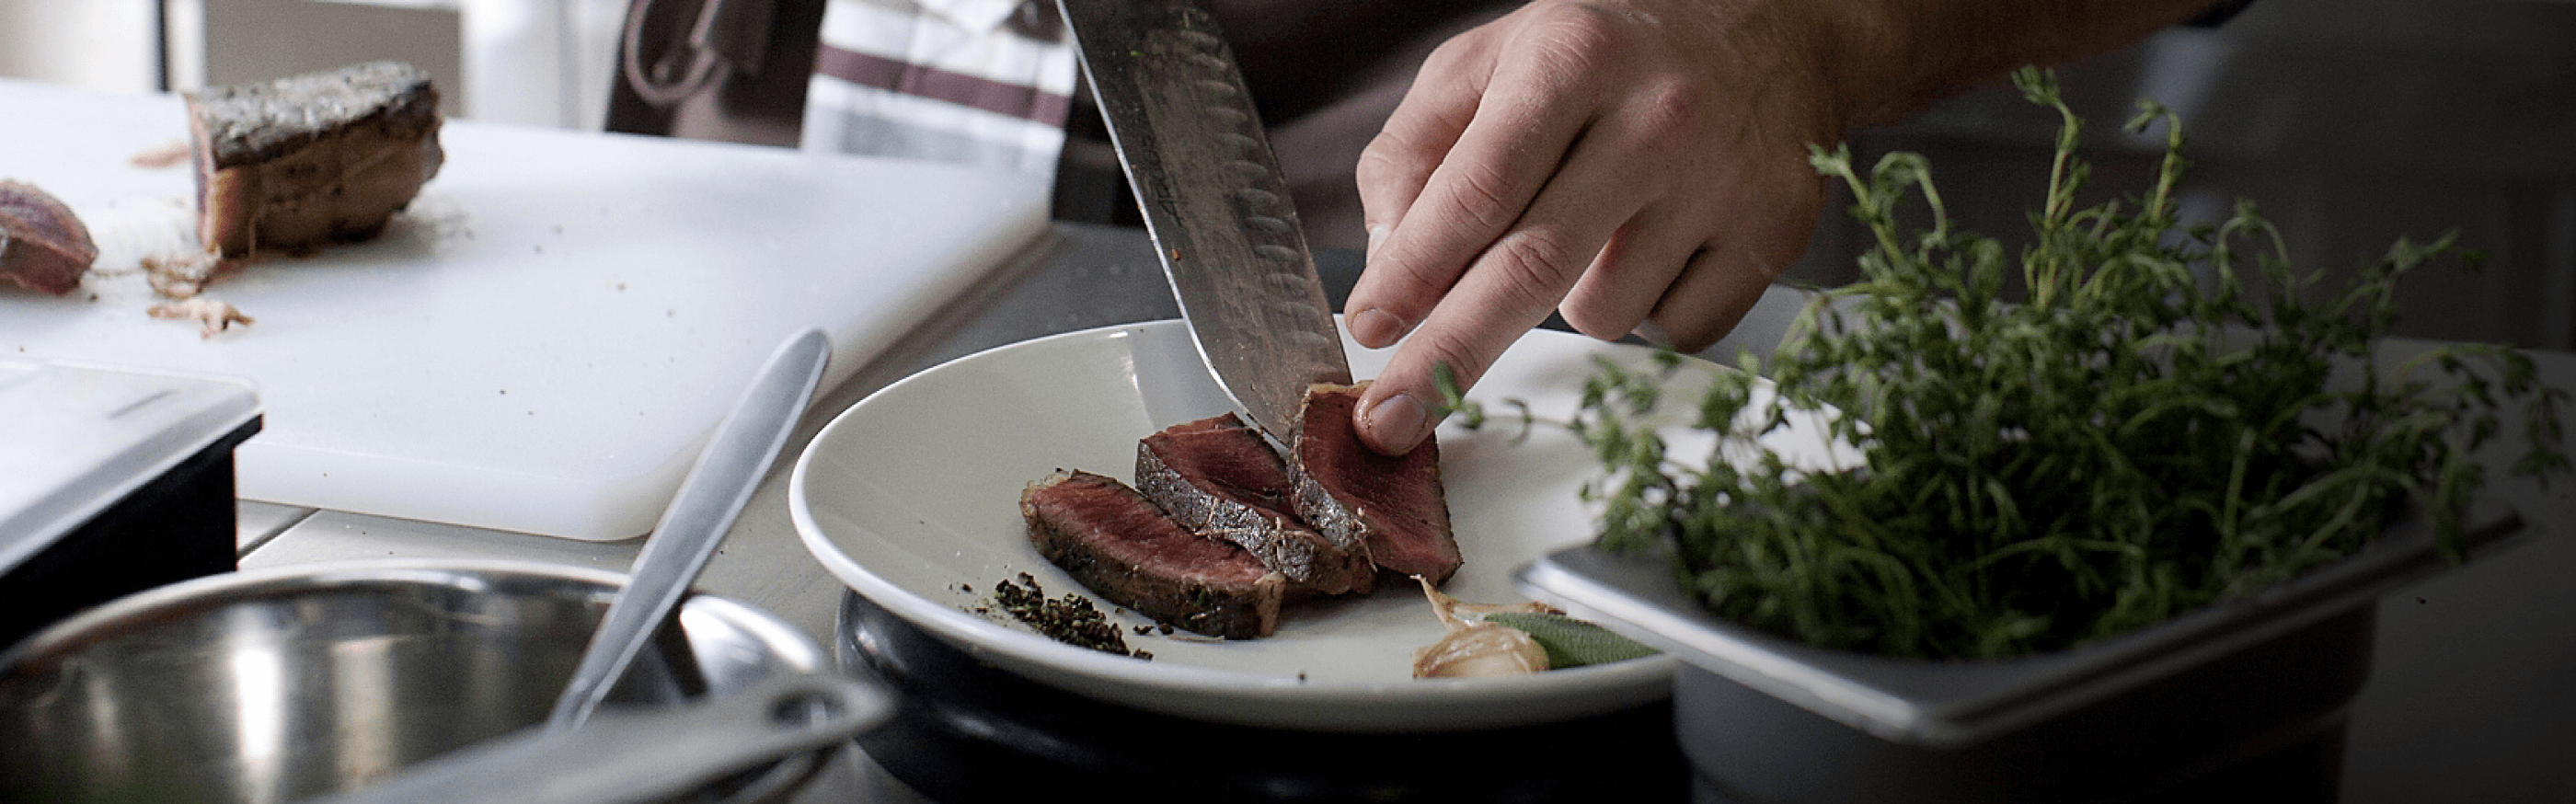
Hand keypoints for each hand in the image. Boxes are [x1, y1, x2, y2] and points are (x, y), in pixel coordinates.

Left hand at [1342, 0, 1845, 453]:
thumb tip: (1389, 261)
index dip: (1413, 272)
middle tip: (1392, 419)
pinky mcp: (1774, 231)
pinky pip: (1674, 329)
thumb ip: (1416, 150)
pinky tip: (1655, 242)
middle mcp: (1654, 117)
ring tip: (1593, 226)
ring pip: (1601, 313)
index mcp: (1571, 59)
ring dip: (1566, 303)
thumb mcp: (1491, 59)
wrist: (1773, 25)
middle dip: (1449, 357)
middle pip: (1533, 269)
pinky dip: (1644, 308)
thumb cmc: (1609, 50)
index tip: (1369, 326)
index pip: (1476, 190)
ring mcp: (1722, 180)